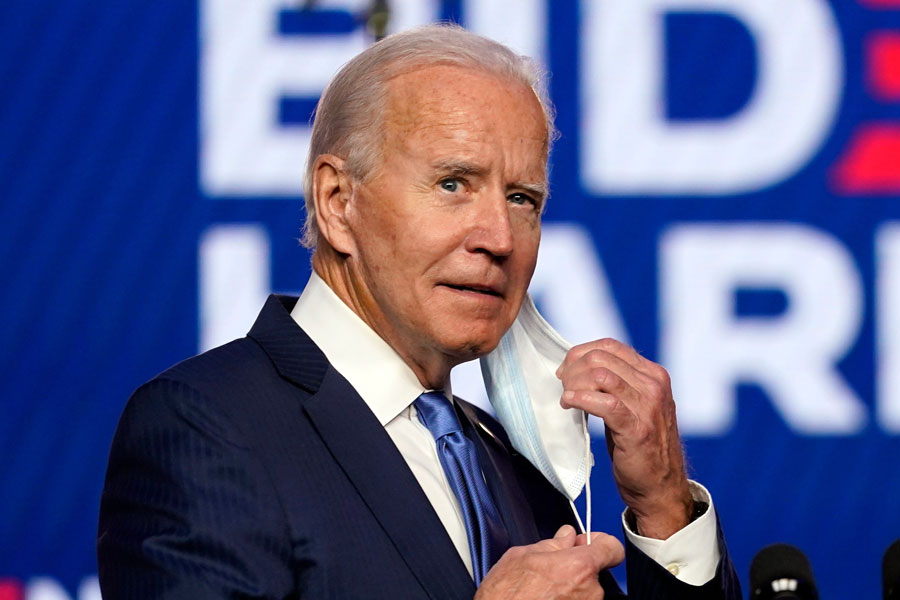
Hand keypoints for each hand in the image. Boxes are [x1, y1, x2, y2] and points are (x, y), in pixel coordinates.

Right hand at [475, 525, 623, 599]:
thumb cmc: (505, 596)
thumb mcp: (521, 556)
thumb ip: (551, 543)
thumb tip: (565, 536)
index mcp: (578, 566)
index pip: (612, 548)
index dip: (599, 541)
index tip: (589, 541)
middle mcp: (589, 591)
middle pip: (593, 570)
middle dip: (575, 566)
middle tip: (550, 569)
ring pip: (583, 589)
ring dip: (568, 586)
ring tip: (541, 589)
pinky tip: (543, 598)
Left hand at [556, 338, 692, 539]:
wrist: (661, 486)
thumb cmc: (641, 446)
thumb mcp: (635, 406)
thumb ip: (617, 384)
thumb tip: (579, 368)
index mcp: (654, 374)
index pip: (610, 346)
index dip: (581, 353)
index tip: (566, 369)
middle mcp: (654, 385)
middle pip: (602, 357)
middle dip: (574, 368)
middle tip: (563, 385)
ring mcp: (648, 405)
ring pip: (600, 375)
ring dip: (574, 383)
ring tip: (567, 397)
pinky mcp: (637, 427)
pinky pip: (603, 402)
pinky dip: (580, 398)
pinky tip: (570, 404)